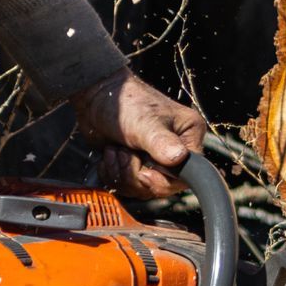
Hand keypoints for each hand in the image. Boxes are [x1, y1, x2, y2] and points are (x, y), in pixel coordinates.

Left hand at [70, 67, 205, 200]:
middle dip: (136, 175)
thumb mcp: (145, 122)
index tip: (144, 173)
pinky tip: (109, 155)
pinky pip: (127, 186)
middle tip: (124, 153)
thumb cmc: (126, 101)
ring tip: (115, 150)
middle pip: (161, 187)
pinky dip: (113, 175)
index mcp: (188, 136)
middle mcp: (175, 150)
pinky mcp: (136, 165)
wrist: (96, 97)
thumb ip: (161, 141)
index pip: (186, 176)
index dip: (163, 181)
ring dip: (121, 173)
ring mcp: (154, 159)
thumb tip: (179, 158)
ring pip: (142, 188)